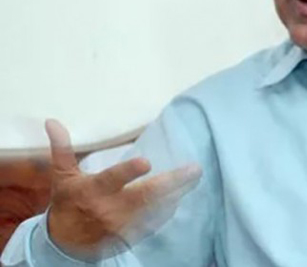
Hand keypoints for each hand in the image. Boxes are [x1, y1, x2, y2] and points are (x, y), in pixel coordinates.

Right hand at [44, 119, 201, 260]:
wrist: (66, 244)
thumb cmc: (68, 203)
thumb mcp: (63, 176)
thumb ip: (62, 149)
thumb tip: (52, 122)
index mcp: (93, 191)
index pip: (112, 180)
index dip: (128, 172)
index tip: (146, 162)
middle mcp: (110, 209)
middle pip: (146, 196)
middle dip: (172, 183)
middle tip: (194, 170)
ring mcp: (123, 224)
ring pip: (156, 209)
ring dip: (177, 194)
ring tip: (194, 178)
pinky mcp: (132, 235)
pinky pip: (155, 222)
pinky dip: (169, 209)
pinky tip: (182, 195)